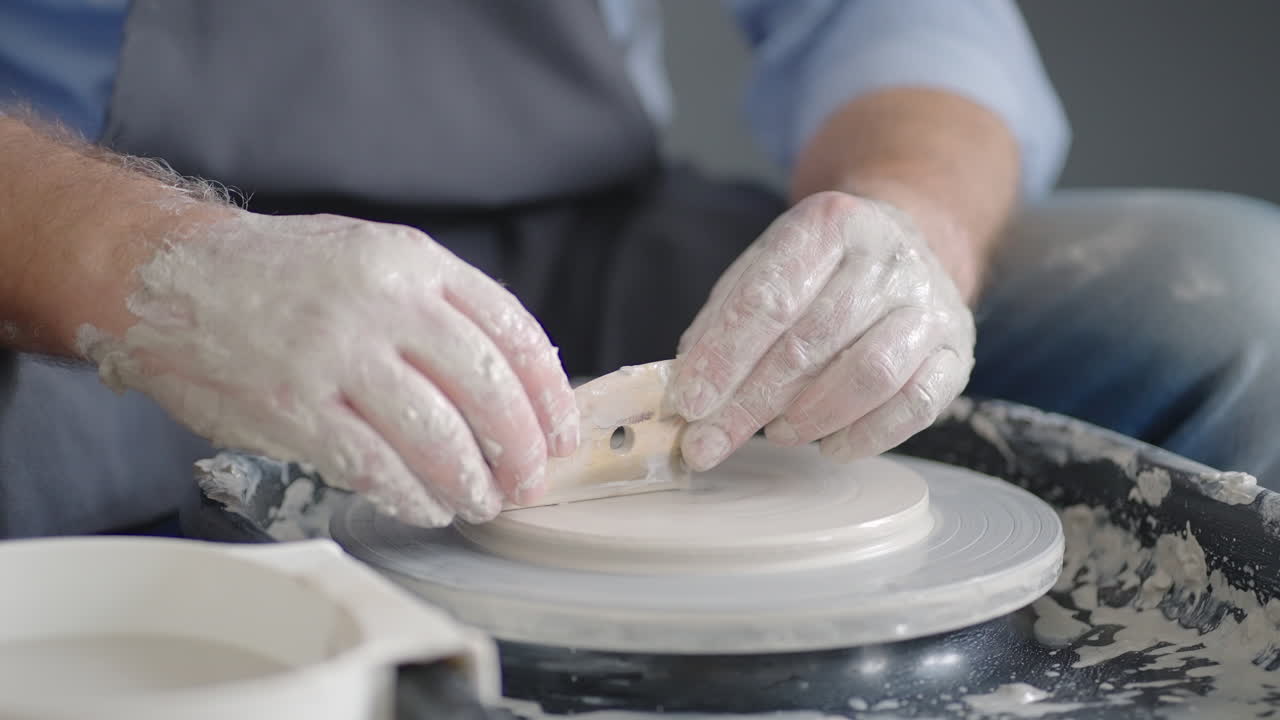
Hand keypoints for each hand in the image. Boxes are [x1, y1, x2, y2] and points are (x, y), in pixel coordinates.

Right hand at [81, 211, 578, 525]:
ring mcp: (336, 354)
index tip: (563, 433)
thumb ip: (438, 307)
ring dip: (472, 481)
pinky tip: (427, 505)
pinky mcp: (294, 406)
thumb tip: (510, 388)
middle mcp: (383, 302)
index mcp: (412, 260)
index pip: (512, 331)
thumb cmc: (284, 273)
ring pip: (437, 436)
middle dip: (521, 448)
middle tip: (529, 481)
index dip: (549, 394)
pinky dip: (412, 495)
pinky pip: (374, 467)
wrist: (170, 274)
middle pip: (487, 388)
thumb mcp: (373, 255)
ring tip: (482, 501)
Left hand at [670, 191, 973, 469]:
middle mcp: (887, 255)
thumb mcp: (762, 272)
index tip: (689, 403)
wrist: (908, 244)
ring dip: (811, 416)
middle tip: (711, 442)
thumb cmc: (818, 271)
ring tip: (777, 433)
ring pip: (870, 373)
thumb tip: (685, 393)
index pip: (768, 298)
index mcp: (828, 223)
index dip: (724, 357)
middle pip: (812, 340)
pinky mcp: (959, 349)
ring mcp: (930, 302)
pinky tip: (831, 445)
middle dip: (752, 401)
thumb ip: (721, 325)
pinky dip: (868, 435)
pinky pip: (916, 404)